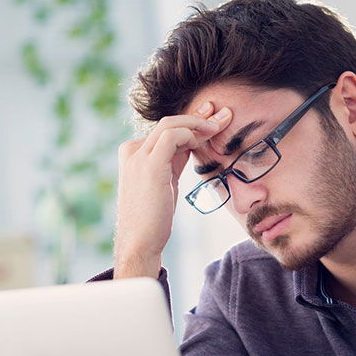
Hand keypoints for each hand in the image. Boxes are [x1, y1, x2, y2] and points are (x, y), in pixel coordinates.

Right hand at [113, 103, 231, 278]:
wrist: (140, 241)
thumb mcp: (165, 181)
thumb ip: (174, 161)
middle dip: (198, 116)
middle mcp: (133, 150)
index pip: (165, 129)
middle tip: (222, 114)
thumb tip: (192, 143)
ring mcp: (137, 155)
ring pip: (171, 124)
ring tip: (218, 127)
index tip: (211, 117)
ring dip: (198, 123)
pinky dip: (191, 134)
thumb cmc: (153, 217)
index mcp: (134, 153)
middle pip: (169, 122)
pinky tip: (202, 141)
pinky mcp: (149, 164)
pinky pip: (172, 136)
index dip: (190, 121)